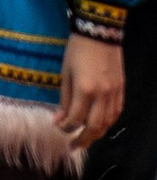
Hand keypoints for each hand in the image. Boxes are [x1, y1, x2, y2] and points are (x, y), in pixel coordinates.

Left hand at [58, 33, 125, 153]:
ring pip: (107, 123)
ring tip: (85, 139)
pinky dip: (107, 123)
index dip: (66, 127)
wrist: (99, 33)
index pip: (76, 118)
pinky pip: (116, 113)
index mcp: (85, 90)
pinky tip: (99, 126)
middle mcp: (102, 96)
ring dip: (96, 135)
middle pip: (94, 127)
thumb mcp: (65, 72)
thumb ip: (64, 99)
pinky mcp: (121, 90)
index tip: (58, 128)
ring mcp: (114, 94)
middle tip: (73, 146)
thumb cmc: (77, 50)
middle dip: (83, 139)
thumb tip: (59, 120)